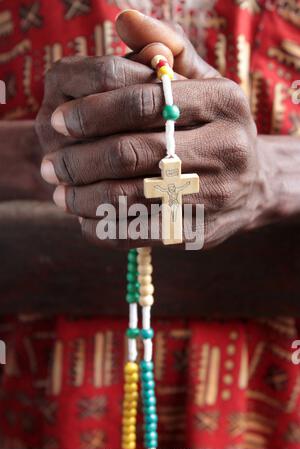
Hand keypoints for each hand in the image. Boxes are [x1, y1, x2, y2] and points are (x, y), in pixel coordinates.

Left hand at [37, 10, 258, 248]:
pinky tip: (86, 221)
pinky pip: (143, 232)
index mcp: (222, 102)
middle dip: (80, 161)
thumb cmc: (216, 127)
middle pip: (133, 152)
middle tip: (51, 166)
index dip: (93, 112)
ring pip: (132, 196)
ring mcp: (216, 193)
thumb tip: (124, 19)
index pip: (144, 101)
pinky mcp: (202, 229)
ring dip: (85, 198)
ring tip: (60, 195)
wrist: (255, 184)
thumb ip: (165, 49)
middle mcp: (225, 148)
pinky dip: (106, 228)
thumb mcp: (202, 82)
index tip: (58, 122)